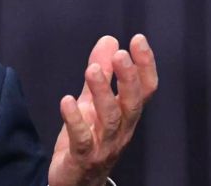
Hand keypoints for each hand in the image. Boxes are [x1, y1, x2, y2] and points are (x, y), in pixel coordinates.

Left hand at [48, 34, 157, 185]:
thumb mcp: (93, 102)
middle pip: (131, 103)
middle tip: (120, 55)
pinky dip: (75, 120)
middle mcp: (121, 130)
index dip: (145, 66)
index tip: (138, 39)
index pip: (145, 89)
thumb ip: (101, 73)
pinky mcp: (83, 157)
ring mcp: (104, 144)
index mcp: (126, 115)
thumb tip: (110, 40)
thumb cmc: (88, 139)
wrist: (75, 181)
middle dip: (128, 78)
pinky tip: (66, 101)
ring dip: (102, 93)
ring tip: (92, 69)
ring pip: (110, 118)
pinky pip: (82, 138)